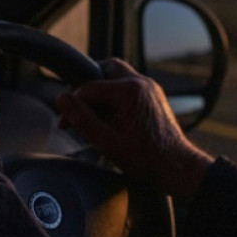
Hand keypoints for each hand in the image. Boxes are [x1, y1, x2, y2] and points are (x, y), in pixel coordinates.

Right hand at [56, 58, 212, 201]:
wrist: (176, 167)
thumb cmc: (144, 158)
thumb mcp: (105, 141)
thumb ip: (81, 118)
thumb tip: (61, 99)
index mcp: (129, 90)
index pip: (88, 87)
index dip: (72, 105)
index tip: (64, 124)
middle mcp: (141, 82)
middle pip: (104, 69)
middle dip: (86, 87)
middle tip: (75, 107)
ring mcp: (149, 87)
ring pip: (116, 75)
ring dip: (100, 90)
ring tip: (90, 113)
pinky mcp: (152, 95)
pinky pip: (127, 85)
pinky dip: (113, 95)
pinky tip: (108, 116)